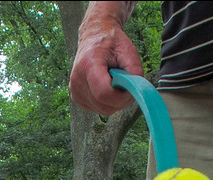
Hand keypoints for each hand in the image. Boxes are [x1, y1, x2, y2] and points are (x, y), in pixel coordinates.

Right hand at [69, 1, 145, 115]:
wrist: (94, 37)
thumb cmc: (111, 42)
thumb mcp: (128, 50)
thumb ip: (135, 72)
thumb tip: (137, 92)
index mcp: (88, 64)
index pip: (104, 93)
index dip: (121, 96)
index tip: (130, 87)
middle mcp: (78, 79)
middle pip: (105, 105)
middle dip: (121, 100)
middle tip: (126, 84)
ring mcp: (75, 90)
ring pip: (103, 110)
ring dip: (115, 101)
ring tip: (116, 83)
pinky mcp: (76, 97)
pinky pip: (98, 108)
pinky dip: (108, 102)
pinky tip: (108, 87)